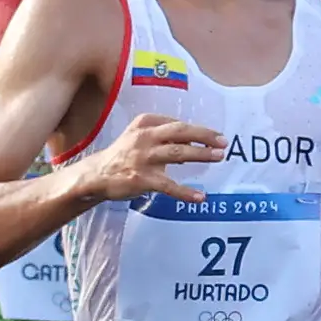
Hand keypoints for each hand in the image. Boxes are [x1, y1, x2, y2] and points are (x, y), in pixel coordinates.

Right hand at [85, 115, 225, 204]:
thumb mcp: (140, 137)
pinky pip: (169, 186)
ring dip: (201, 154)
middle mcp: (144, 137)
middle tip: (224, 142)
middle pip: (181, 132)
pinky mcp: (142, 179)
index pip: (177, 123)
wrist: (97, 175)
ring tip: (219, 157)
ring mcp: (143, 158)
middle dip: (205, 136)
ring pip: (178, 153)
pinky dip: (185, 192)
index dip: (199, 129)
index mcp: (144, 124)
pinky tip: (200, 197)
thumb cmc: (123, 155)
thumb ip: (164, 136)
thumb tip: (195, 143)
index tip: (216, 136)